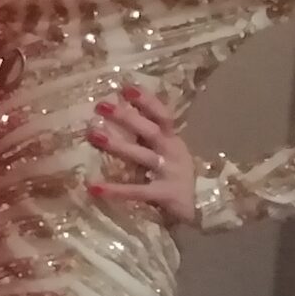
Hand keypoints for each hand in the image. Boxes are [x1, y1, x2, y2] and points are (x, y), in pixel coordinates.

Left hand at [88, 86, 196, 224]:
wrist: (200, 207)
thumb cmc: (174, 174)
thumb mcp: (166, 151)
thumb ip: (148, 134)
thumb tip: (118, 110)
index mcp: (172, 139)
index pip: (162, 114)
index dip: (146, 100)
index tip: (125, 87)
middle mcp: (172, 152)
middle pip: (150, 131)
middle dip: (127, 117)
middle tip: (101, 106)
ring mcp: (170, 172)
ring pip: (143, 156)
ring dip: (118, 145)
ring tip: (93, 135)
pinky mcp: (165, 194)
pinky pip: (137, 191)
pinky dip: (116, 190)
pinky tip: (94, 188)